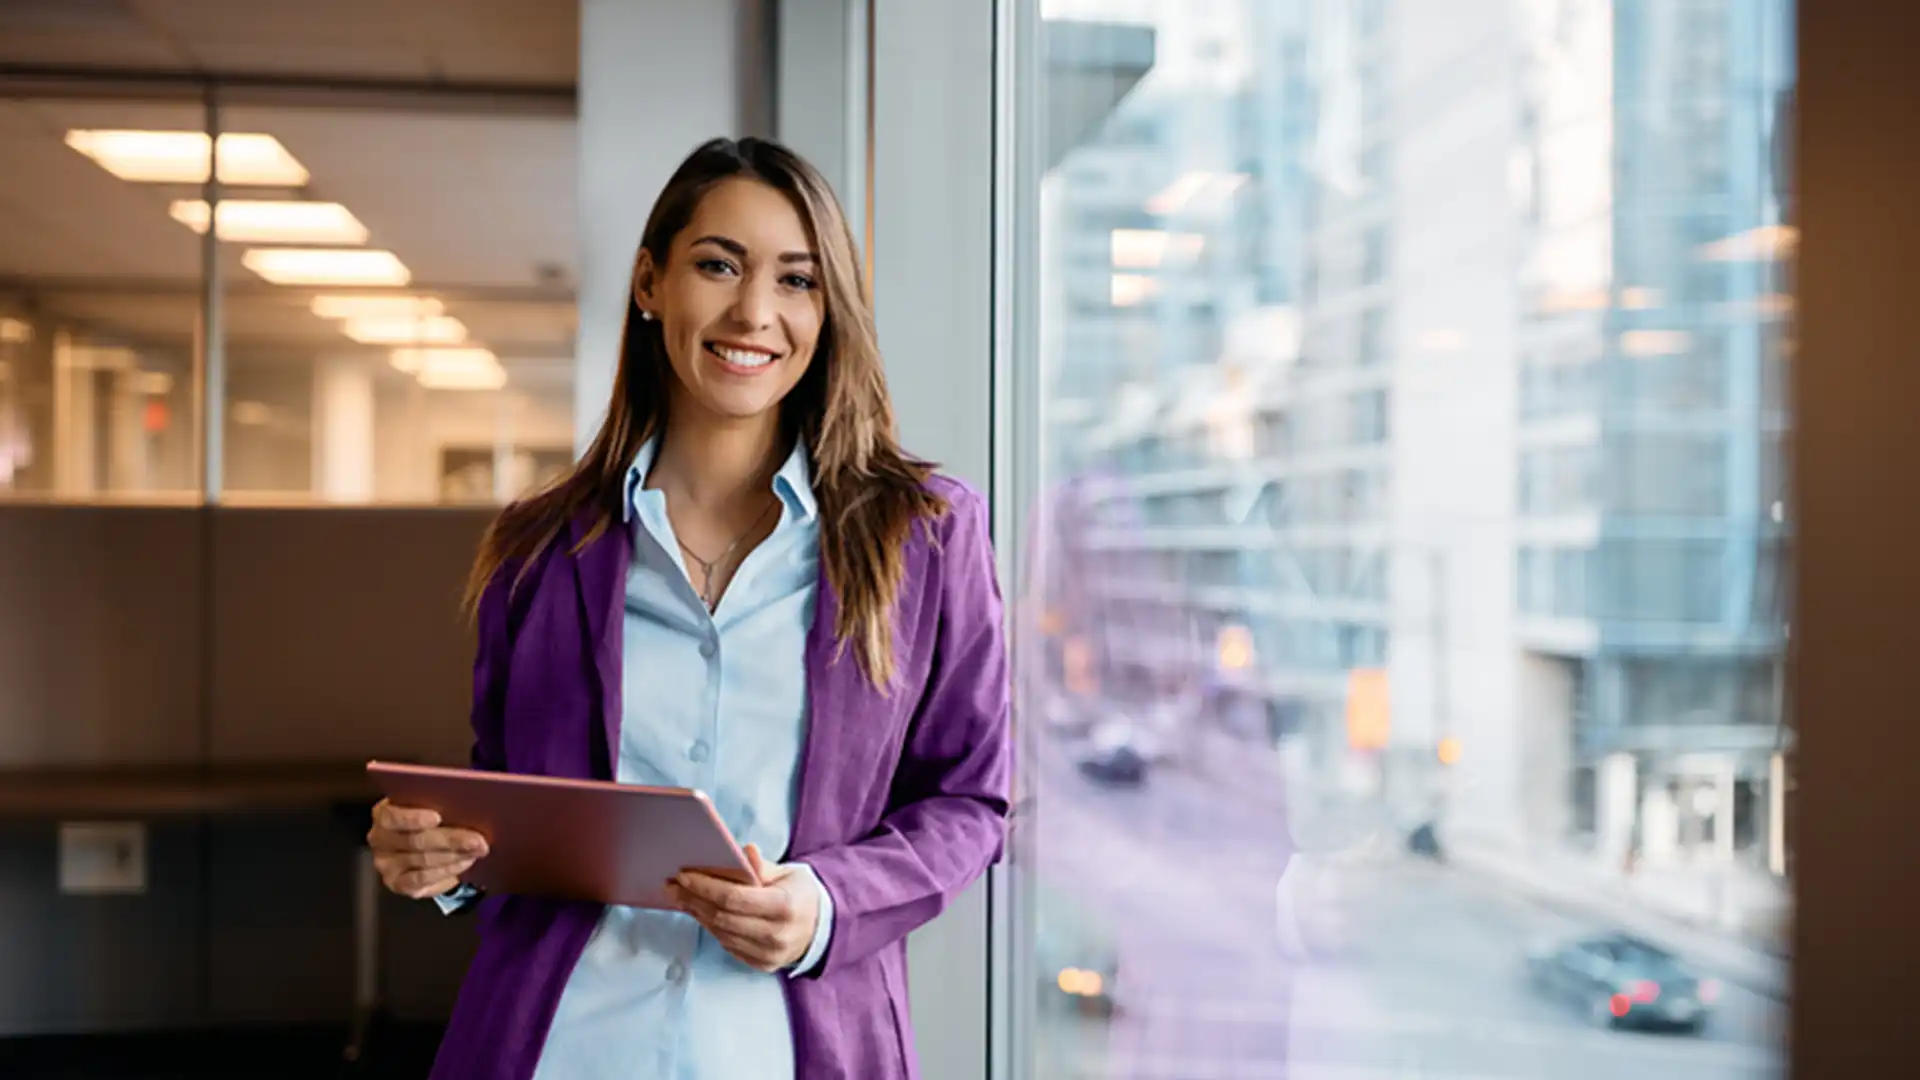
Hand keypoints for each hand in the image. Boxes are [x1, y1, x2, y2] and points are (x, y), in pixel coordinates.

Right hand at [366, 798, 489, 898]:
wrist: (426, 842)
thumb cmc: (431, 814)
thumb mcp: (432, 802)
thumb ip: (439, 798)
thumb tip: (464, 799)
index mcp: (383, 813)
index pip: (392, 816)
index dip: (414, 817)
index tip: (437, 817)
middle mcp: (379, 840)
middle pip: (415, 841)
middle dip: (451, 840)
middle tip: (479, 840)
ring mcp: (386, 865)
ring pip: (423, 862)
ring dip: (454, 856)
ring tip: (477, 850)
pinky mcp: (398, 884)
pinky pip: (422, 881)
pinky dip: (447, 872)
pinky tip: (465, 863)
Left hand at [668, 844, 819, 972]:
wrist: (821, 927)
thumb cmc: (799, 894)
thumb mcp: (788, 873)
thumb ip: (762, 866)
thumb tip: (744, 851)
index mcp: (784, 906)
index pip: (734, 898)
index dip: (705, 886)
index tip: (683, 875)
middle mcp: (776, 934)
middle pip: (722, 917)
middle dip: (693, 899)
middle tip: (672, 885)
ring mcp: (769, 954)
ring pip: (721, 933)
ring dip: (697, 914)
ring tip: (681, 897)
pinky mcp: (762, 965)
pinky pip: (728, 945)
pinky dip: (711, 928)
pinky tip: (699, 913)